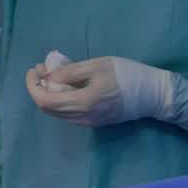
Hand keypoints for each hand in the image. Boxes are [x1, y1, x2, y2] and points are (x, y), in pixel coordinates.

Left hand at [26, 55, 172, 127]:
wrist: (154, 94)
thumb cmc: (127, 75)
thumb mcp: (97, 65)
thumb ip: (70, 72)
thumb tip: (48, 77)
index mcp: (82, 103)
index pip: (45, 101)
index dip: (33, 85)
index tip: (34, 69)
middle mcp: (82, 118)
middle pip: (49, 109)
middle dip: (39, 88)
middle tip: (42, 68)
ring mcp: (89, 122)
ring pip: (58, 112)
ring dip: (50, 94)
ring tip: (52, 73)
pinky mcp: (96, 121)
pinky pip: (70, 113)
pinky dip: (61, 99)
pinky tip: (66, 84)